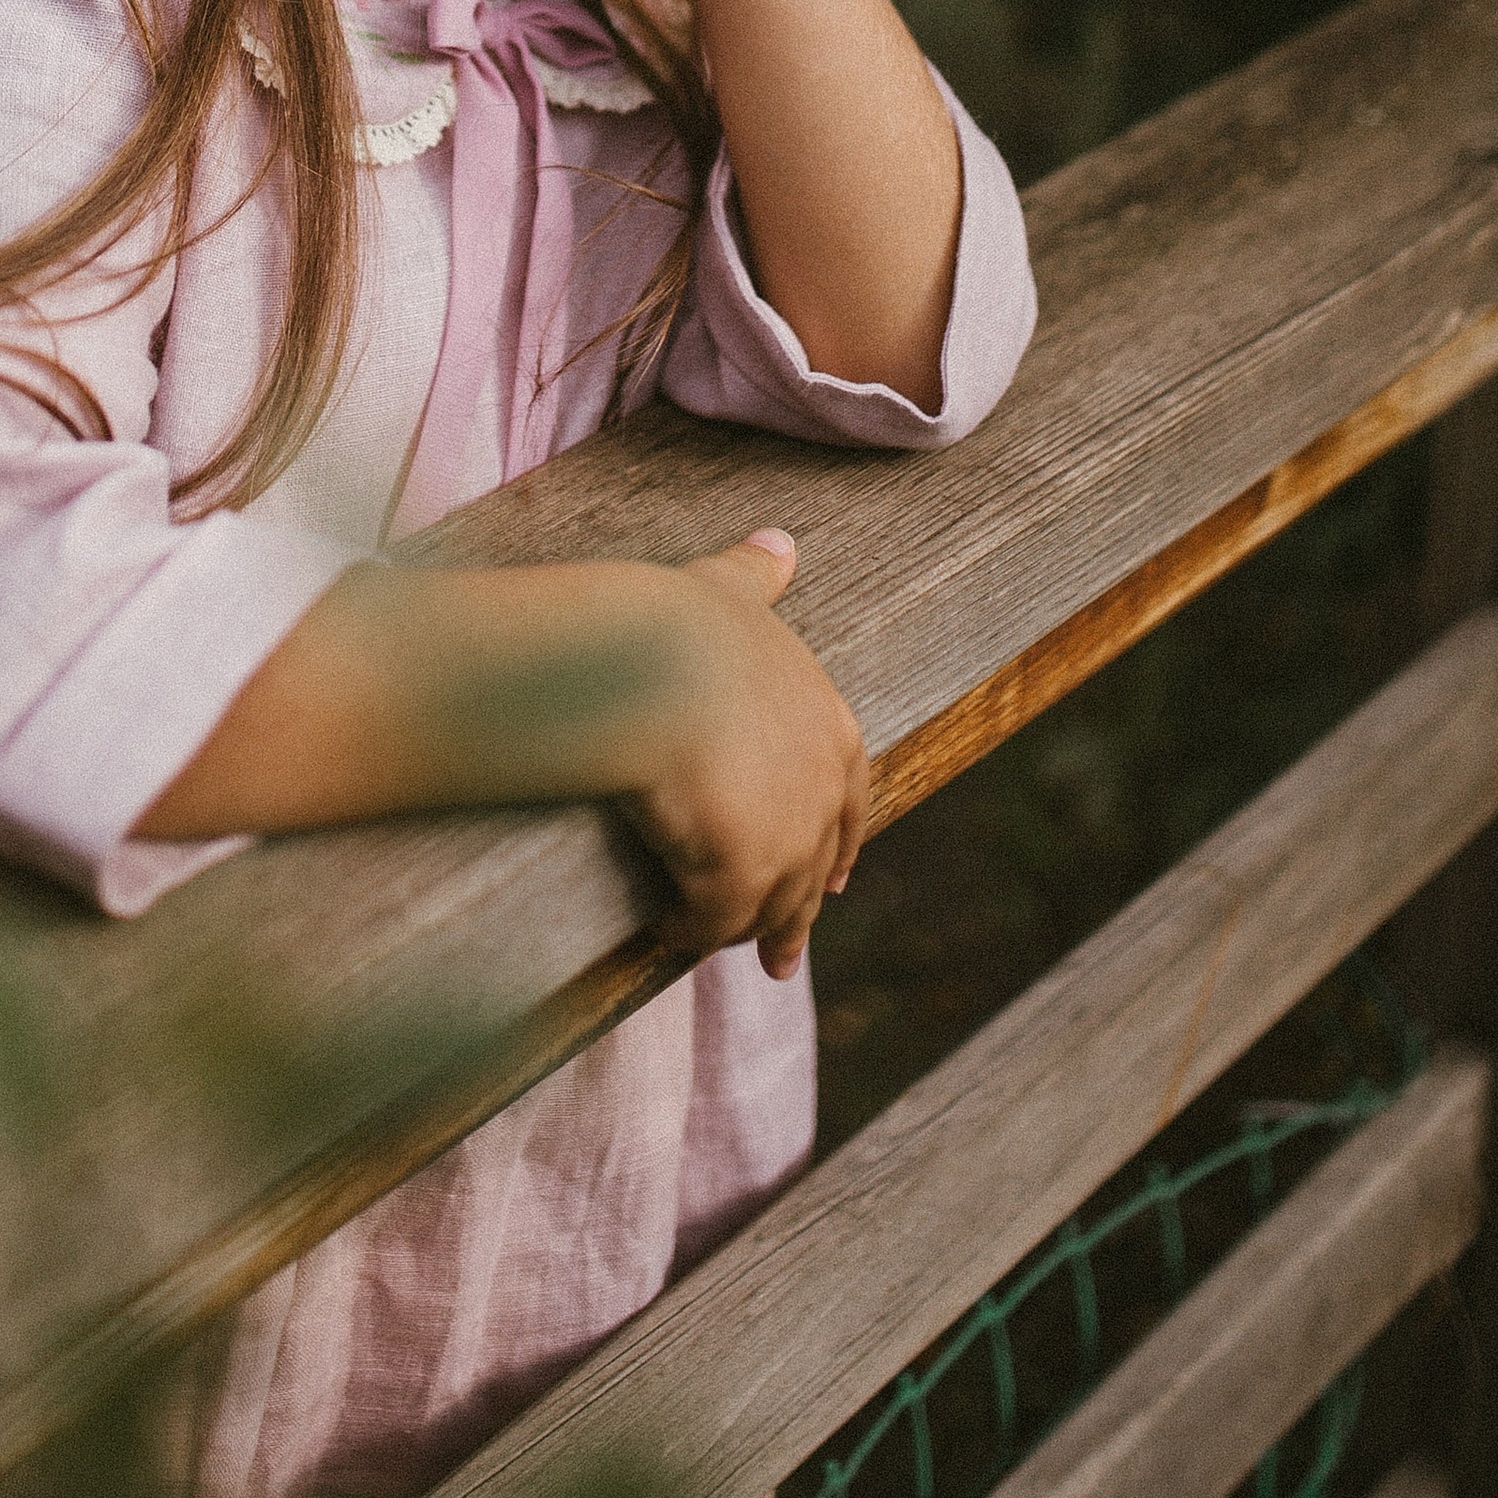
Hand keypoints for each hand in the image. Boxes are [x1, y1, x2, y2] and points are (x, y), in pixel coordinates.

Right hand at [619, 529, 868, 981]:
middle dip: (798, 912)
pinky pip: (716, 920)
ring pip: (773, 904)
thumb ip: (756, 575)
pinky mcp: (740, 871)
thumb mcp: (729, 589)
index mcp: (831, 724)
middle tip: (780, 957)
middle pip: (816, 867)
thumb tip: (779, 540)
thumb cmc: (679, 618)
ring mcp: (788, 835)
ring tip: (716, 946)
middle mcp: (822, 787)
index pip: (850, 800)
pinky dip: (692, 931)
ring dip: (747, 931)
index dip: (840, 843)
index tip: (839, 881)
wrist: (647, 662)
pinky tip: (666, 931)